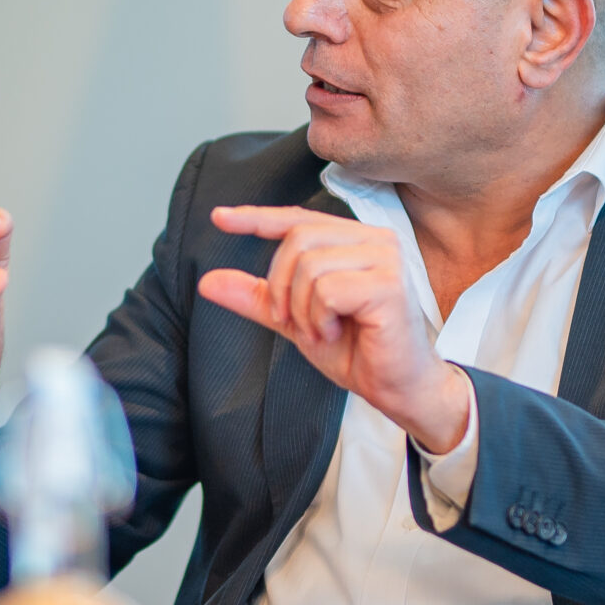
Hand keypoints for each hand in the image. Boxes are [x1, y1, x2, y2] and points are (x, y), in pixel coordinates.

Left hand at [195, 205, 472, 453]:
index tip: (218, 218)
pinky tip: (338, 332)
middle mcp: (375, 239)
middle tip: (294, 322)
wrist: (396, 387)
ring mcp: (385, 258)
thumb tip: (208, 281)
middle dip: (280, 286)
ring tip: (323, 330)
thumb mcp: (295, 320)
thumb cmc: (357, 350)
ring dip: (302, 309)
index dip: (256, 217)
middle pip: (297, 240)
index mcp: (354, 240)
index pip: (297, 219)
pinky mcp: (388, 284)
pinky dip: (319, 319)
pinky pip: (327, 290)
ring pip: (309, 266)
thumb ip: (258, 298)